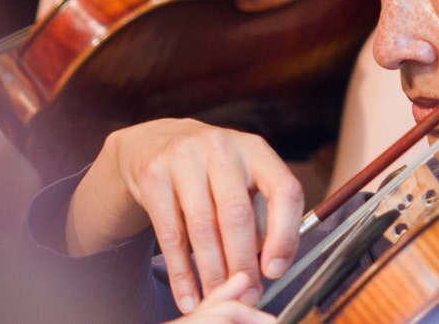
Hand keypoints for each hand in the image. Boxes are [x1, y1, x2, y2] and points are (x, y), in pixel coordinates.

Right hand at [66, 118, 304, 313]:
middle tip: (247, 294)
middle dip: (243, 264)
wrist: (154, 142)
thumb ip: (259, 216)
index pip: (284, 191)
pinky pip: (171, 235)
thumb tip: (270, 269)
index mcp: (255, 149)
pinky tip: (189, 295)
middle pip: (237, 215)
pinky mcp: (154, 176)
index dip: (285, 235)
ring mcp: (184, 158)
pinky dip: (181, 273)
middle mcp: (222, 147)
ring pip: (203, 229)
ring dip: (213, 273)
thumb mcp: (240, 178)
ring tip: (219, 297)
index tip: (275, 270)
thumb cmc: (210, 170)